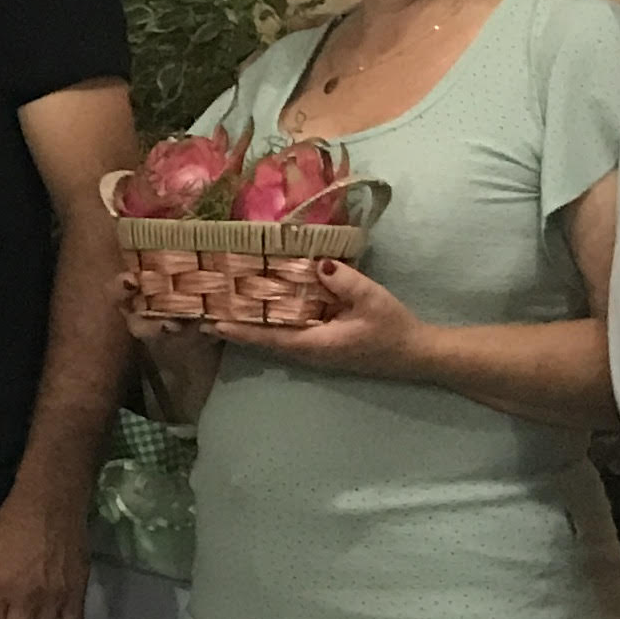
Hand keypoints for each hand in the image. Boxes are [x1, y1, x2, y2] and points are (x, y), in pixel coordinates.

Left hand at [209, 260, 429, 378]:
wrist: (416, 354)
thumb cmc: (393, 328)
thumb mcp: (371, 299)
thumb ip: (343, 281)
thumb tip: (317, 264)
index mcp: (315, 344)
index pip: (268, 338)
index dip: (239, 331)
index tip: (210, 324)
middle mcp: (308, 352)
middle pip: (263, 340)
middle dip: (235, 328)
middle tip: (203, 313)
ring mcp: (314, 352)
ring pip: (273, 339)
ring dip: (249, 326)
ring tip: (221, 310)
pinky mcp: (322, 347)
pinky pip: (287, 335)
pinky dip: (269, 324)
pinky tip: (260, 310)